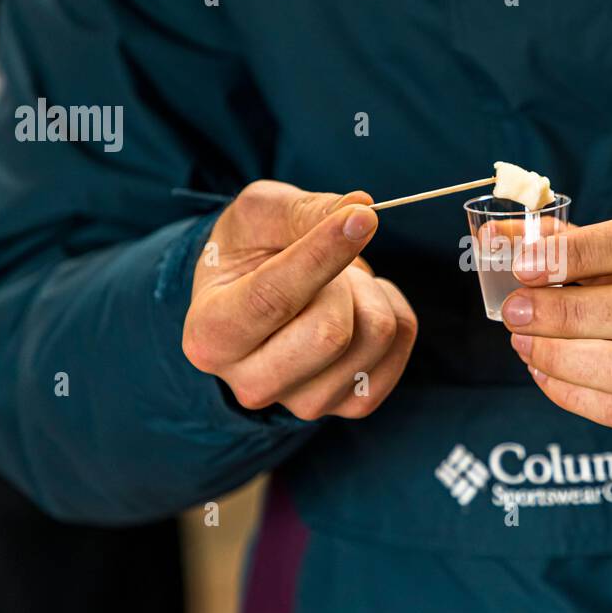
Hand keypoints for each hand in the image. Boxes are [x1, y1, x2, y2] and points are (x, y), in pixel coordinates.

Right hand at [182, 180, 416, 419]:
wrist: (256, 297)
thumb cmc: (251, 249)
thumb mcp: (259, 213)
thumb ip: (301, 210)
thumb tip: (359, 208)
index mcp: (210, 335)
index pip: (274, 300)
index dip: (322, 255)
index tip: (360, 217)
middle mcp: (250, 383)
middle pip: (331, 333)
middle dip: (343, 279)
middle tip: (327, 265)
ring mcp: (303, 404)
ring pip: (375, 335)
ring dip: (368, 290)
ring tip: (336, 285)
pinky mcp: (350, 404)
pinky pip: (401, 343)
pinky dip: (393, 308)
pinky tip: (359, 305)